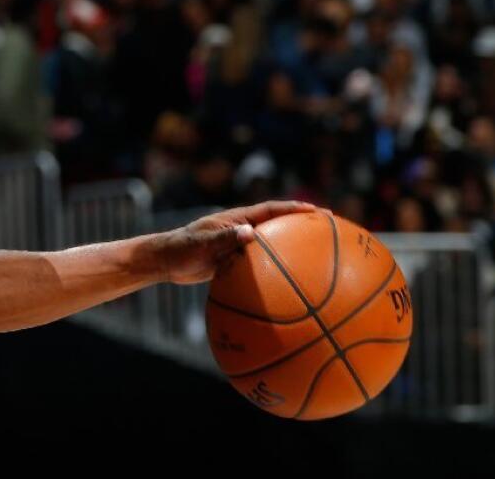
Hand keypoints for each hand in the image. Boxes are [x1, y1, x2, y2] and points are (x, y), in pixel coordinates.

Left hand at [153, 201, 318, 285]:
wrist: (166, 261)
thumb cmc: (181, 249)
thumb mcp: (203, 243)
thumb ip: (225, 238)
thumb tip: (250, 234)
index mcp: (237, 219)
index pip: (271, 210)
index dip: (295, 209)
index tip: (318, 211)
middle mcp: (242, 229)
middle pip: (278, 225)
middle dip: (302, 225)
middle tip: (329, 229)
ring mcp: (240, 245)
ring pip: (272, 245)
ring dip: (293, 248)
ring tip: (319, 258)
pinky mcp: (235, 261)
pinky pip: (261, 263)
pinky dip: (276, 269)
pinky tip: (290, 286)